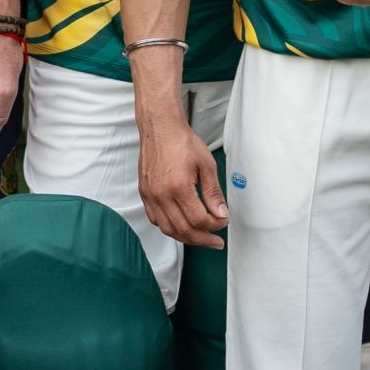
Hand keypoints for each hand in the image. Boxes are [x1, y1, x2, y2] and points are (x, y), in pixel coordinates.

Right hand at [141, 113, 228, 247]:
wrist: (159, 128)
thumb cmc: (182, 142)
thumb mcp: (206, 165)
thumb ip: (213, 193)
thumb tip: (221, 213)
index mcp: (178, 187)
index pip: (198, 220)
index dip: (214, 225)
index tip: (224, 221)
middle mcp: (161, 195)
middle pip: (183, 230)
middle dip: (203, 239)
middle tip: (216, 242)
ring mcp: (150, 196)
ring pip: (168, 229)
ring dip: (186, 237)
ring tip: (201, 238)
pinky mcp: (144, 194)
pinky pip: (156, 220)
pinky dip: (170, 228)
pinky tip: (181, 226)